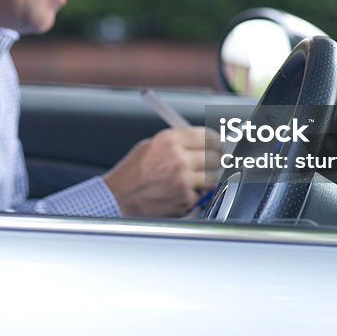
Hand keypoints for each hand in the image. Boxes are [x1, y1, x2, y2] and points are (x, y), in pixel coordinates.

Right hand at [102, 126, 220, 217]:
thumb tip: (203, 142)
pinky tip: (179, 192)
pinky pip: (202, 195)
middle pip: (215, 156)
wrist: (118, 197)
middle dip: (213, 161)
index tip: (218, 146)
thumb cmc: (132, 173)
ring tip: (188, 180)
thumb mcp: (151, 146)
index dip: (216, 142)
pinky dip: (195, 195)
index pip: (208, 136)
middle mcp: (178, 158)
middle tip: (208, 164)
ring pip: (212, 177)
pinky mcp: (185, 199)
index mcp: (169, 140)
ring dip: (205, 180)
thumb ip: (177, 142)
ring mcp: (183, 180)